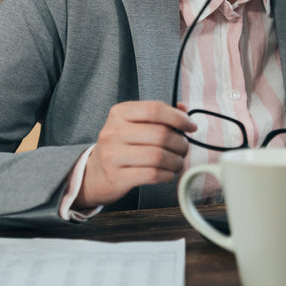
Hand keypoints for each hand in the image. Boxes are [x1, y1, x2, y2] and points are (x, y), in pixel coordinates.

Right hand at [77, 101, 196, 207]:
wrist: (94, 174)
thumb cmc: (121, 146)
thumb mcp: (133, 124)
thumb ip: (158, 115)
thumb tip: (184, 110)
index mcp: (120, 113)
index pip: (154, 109)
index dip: (178, 118)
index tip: (190, 126)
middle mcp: (113, 132)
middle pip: (160, 134)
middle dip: (180, 143)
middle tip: (184, 148)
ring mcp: (112, 155)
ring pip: (158, 156)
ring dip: (176, 161)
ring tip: (178, 162)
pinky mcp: (116, 177)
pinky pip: (152, 174)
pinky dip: (167, 175)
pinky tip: (168, 174)